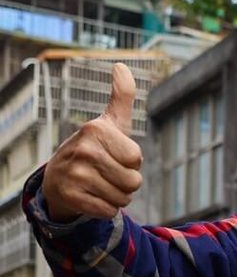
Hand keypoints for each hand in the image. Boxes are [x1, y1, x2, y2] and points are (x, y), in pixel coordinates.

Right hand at [41, 63, 143, 221]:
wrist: (59, 178)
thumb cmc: (95, 147)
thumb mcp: (110, 121)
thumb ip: (122, 94)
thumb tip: (120, 65)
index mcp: (96, 129)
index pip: (136, 158)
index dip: (132, 161)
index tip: (115, 154)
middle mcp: (83, 150)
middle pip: (133, 181)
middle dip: (127, 182)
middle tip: (108, 173)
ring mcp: (73, 175)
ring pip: (122, 198)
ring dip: (118, 196)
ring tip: (100, 185)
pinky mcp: (69, 198)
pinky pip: (107, 211)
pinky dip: (106, 209)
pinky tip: (92, 198)